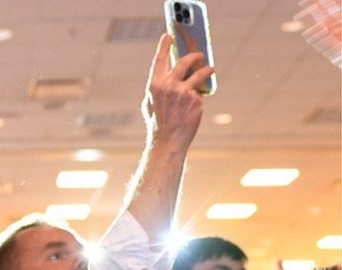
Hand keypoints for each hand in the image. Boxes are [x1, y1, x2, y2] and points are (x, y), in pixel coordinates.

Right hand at [142, 33, 213, 149]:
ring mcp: (183, 92)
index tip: (168, 36)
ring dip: (207, 69)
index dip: (163, 46)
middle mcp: (169, 86)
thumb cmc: (158, 122)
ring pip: (200, 73)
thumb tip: (168, 74)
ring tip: (210, 69)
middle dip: (194, 56)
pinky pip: (200, 92)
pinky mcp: (196, 100)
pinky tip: (195, 105)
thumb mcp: (151, 103)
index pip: (159, 60)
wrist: (168, 141)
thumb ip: (158, 87)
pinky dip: (199, 96)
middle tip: (199, 55)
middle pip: (184, 61)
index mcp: (154, 85)